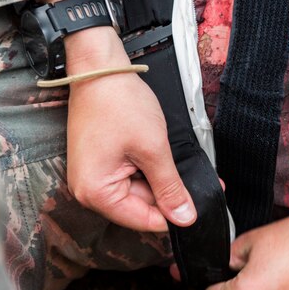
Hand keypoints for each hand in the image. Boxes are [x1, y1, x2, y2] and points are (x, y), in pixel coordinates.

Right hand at [41, 0, 196, 232]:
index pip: (144, 221)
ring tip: (176, 158)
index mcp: (96, 193)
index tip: (199, 203)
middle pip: (140, 207)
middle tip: (200, 178)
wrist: (99, 68)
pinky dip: (149, 168)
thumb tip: (185, 219)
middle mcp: (88, 191)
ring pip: (138, 190)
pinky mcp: (100, 162)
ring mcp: (93, 176)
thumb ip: (170, 187)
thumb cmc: (120, 103)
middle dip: (170, 193)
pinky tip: (161, 154)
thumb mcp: (153, 149)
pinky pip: (129, 175)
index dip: (174, 214)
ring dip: (161, 178)